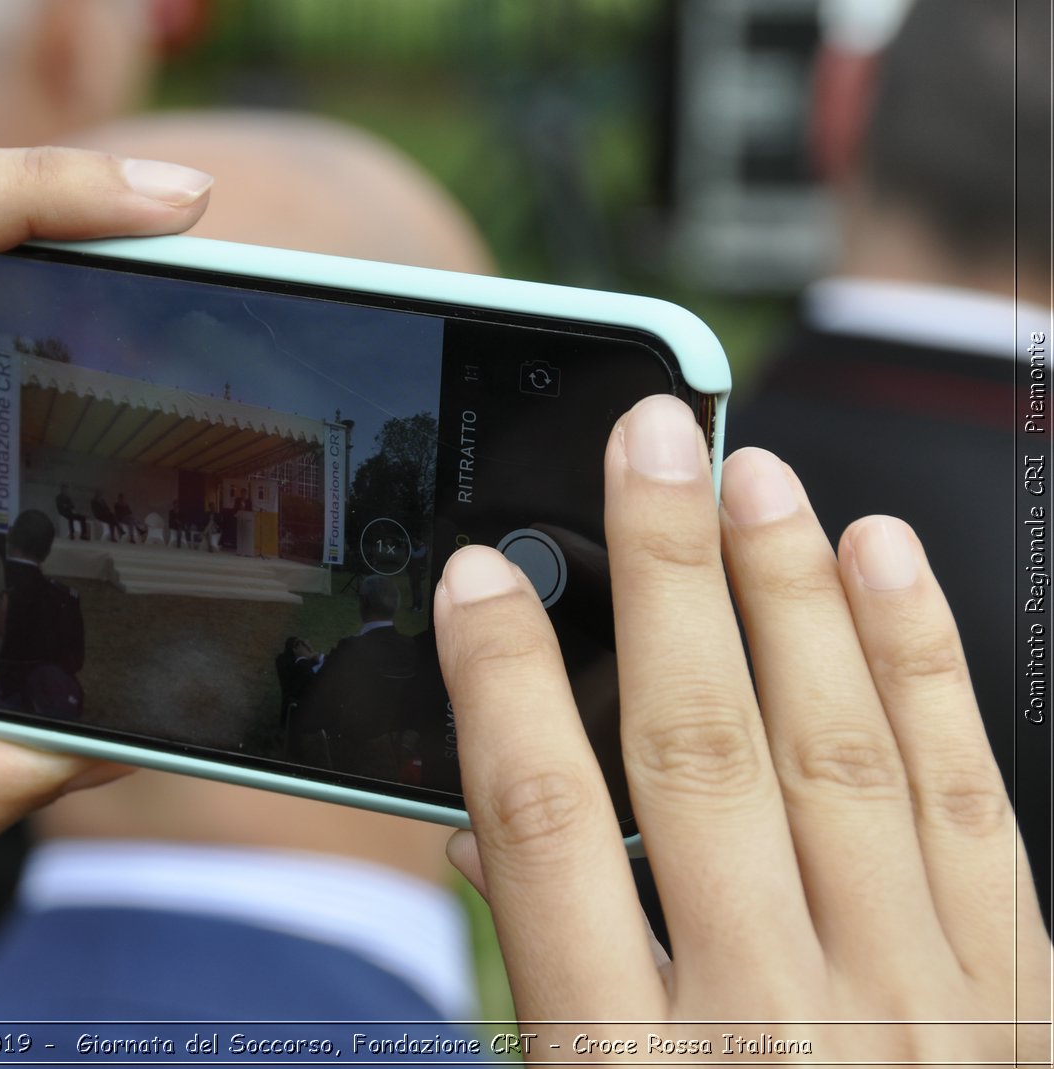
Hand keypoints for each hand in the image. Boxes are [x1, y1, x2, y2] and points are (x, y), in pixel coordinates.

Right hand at [436, 395, 1049, 1062]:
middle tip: (644, 443)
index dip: (501, 687)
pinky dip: (926, 675)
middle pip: (696, 756)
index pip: (543, 834)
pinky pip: (969, 807)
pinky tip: (889, 571)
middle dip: (663, 582)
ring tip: (757, 478)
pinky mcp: (1020, 1004)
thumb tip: (496, 829)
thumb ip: (546, 989)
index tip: (475, 578)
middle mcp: (777, 1026)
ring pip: (841, 755)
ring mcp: (920, 1011)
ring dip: (791, 598)